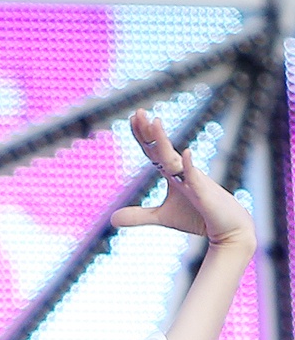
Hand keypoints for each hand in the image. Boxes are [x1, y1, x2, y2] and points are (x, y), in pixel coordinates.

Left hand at [111, 108, 255, 252]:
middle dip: (150, 132)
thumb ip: (139, 216)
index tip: (133, 118)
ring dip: (164, 142)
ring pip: (175, 159)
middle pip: (162, 148)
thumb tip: (112, 219)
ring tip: (154, 122)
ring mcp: (193, 180)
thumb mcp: (162, 217)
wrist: (227, 227)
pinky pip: (196, 178)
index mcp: (172, 173)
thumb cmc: (197, 217)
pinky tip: (186, 154)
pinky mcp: (204, 193)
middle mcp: (182, 171)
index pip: (154, 151)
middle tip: (138, 112)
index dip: (143, 136)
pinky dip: (190, 167)